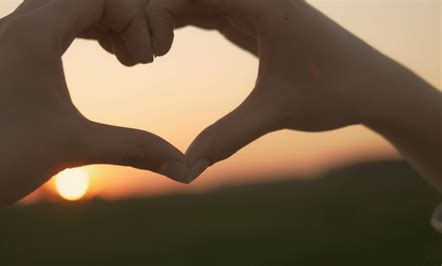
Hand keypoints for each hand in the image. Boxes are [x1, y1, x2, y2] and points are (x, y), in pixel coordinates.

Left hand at [0, 0, 189, 221]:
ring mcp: (5, 39)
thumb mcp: (74, 147)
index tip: (146, 59)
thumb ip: (134, 149)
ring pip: (63, 7)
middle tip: (138, 57)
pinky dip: (79, 31)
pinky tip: (96, 56)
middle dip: (120, 19)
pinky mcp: (2, 55)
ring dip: (100, 23)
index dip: (134, 18)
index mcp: (33, 34)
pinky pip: (48, 23)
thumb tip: (184, 169)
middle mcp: (15, 26)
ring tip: (123, 57)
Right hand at [146, 0, 441, 183]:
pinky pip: (216, 13)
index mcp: (266, 4)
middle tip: (136, 50)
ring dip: (171, 16)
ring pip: (203, 0)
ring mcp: (261, 8)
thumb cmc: (334, 92)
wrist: (374, 88)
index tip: (138, 43)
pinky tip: (169, 40)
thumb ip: (228, 136)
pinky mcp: (261, 23)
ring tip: (146, 49)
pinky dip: (189, 22)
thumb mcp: (276, 112)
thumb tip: (186, 169)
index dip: (159, 8)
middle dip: (159, 12)